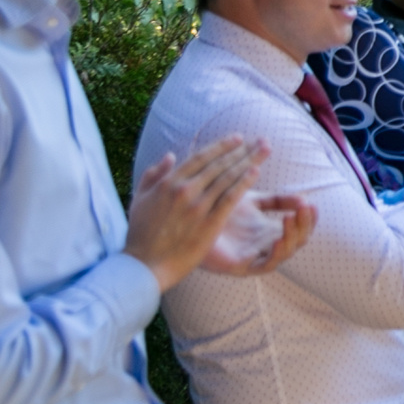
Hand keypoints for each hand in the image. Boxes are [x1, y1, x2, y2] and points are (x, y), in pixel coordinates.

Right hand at [126, 135, 272, 283]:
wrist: (144, 266)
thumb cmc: (140, 234)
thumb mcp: (139, 199)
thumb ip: (153, 174)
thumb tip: (170, 155)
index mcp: (168, 183)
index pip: (200, 158)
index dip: (221, 146)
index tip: (237, 138)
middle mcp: (184, 190)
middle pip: (219, 165)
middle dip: (241, 151)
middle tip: (259, 141)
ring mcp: (198, 206)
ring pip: (228, 178)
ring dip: (248, 162)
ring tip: (263, 152)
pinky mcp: (209, 223)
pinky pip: (231, 198)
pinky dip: (244, 183)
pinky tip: (256, 173)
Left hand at [199, 191, 317, 275]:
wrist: (185, 220)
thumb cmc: (215, 209)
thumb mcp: (251, 199)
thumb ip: (276, 199)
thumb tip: (303, 198)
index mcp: (269, 229)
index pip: (299, 227)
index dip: (308, 218)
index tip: (310, 204)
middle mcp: (265, 244)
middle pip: (298, 241)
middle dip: (305, 226)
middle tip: (306, 209)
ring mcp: (255, 256)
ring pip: (286, 253)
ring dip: (293, 237)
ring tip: (291, 219)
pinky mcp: (240, 266)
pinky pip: (265, 266)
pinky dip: (276, 254)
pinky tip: (278, 238)